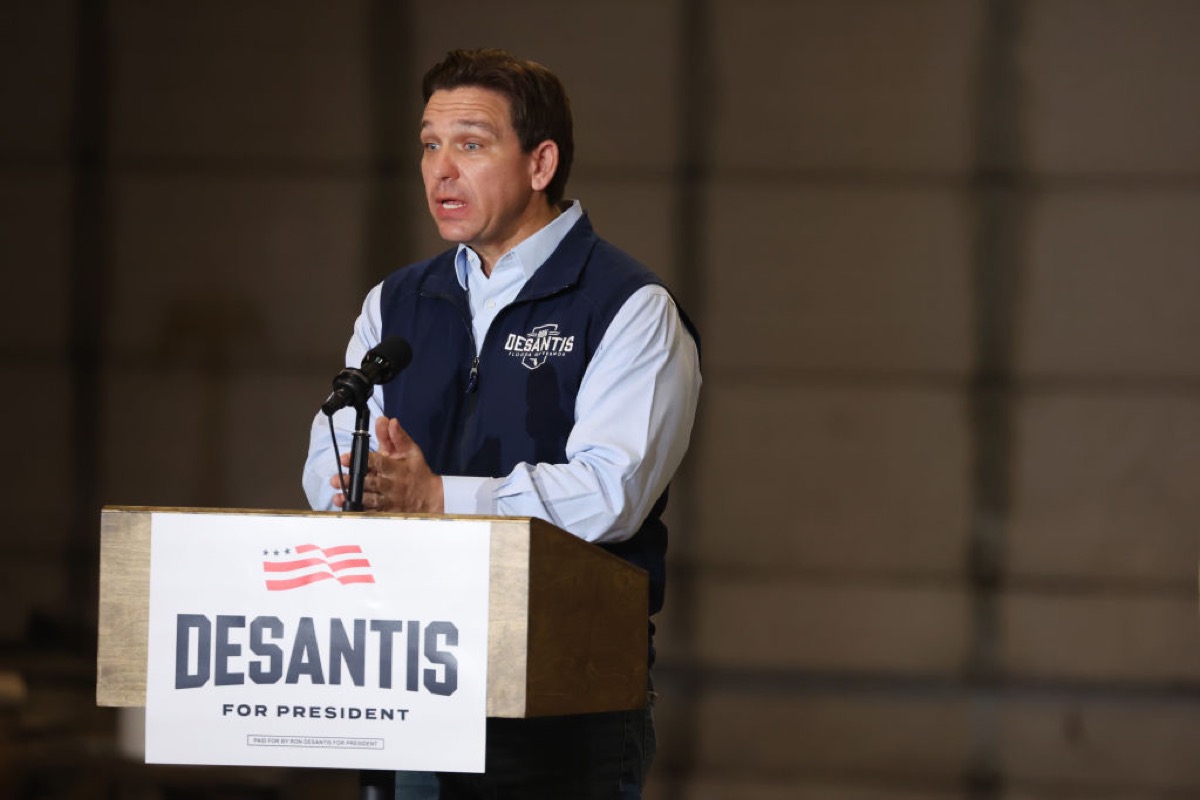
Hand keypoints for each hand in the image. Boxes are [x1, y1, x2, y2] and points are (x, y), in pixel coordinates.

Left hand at [330, 416, 444, 512]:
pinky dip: (360, 512)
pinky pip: (372, 513)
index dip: (363, 460)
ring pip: (370, 500)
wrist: (430, 497)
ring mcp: (390, 500)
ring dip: (353, 497)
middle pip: (371, 483)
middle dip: (353, 481)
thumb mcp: (411, 451)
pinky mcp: (387, 511)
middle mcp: (392, 485)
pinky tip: (348, 508)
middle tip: (337, 479)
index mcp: (397, 468)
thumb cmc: (417, 471)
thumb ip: (397, 436)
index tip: (346, 458)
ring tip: (338, 496)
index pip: (379, 463)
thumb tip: (387, 421)